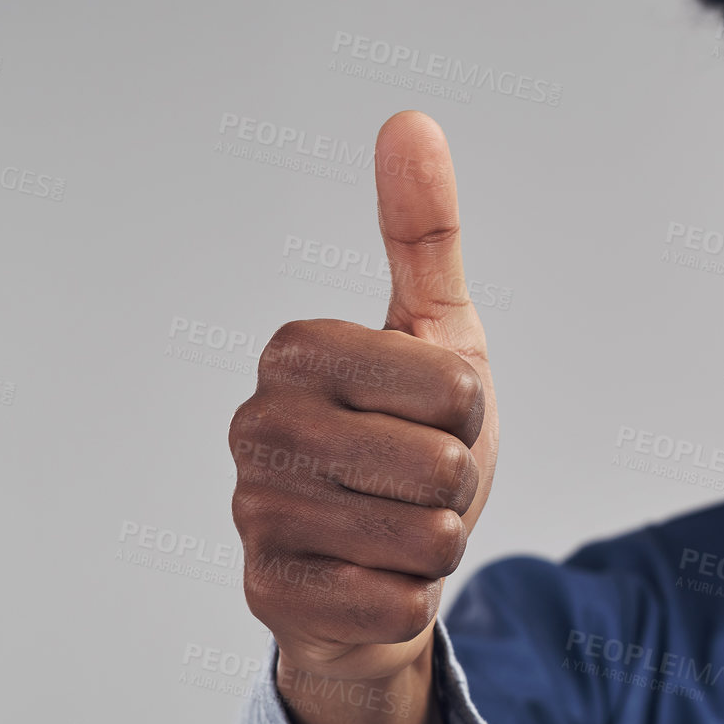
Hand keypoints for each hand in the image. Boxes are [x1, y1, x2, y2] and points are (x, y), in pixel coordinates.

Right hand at [229, 111, 498, 686]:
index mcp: (296, 349)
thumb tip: (410, 120)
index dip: (469, 416)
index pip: (456, 388)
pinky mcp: (269, 596)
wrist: (378, 565)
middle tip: (414, 482)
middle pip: (444, 465)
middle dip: (457, 484)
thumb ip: (423, 234)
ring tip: (394, 528)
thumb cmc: (409, 443)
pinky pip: (398, 603)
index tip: (429, 418)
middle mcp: (257, 423)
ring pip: (428, 539)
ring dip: (437, 544)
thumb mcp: (437, 335)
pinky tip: (370, 580)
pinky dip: (409, 599)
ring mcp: (254, 514)